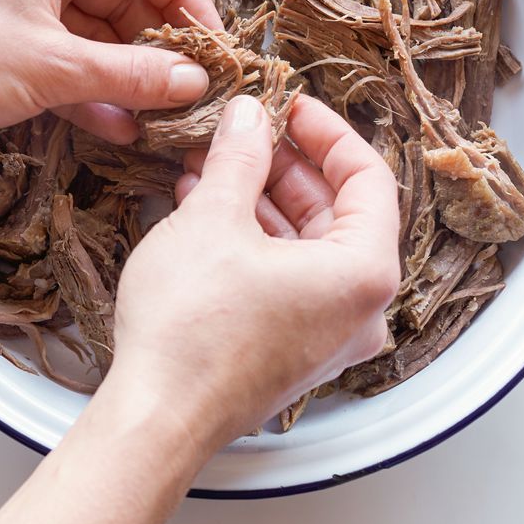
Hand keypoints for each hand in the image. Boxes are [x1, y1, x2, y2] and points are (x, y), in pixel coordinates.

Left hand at [0, 0, 222, 141]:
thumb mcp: (54, 67)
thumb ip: (131, 75)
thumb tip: (191, 81)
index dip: (190, 5)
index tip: (213, 52)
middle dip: (157, 49)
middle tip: (191, 95)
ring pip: (93, 32)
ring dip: (123, 76)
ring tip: (159, 121)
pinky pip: (60, 55)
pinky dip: (86, 88)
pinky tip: (114, 127)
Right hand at [104, 93, 401, 451]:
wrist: (156, 418)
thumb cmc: (193, 332)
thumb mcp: (213, 218)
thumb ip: (239, 157)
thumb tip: (248, 118)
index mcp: (364, 273)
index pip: (367, 177)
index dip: (326, 131)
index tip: (290, 106)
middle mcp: (358, 309)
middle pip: (335, 212)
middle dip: (282, 165)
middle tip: (243, 131)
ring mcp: (325, 336)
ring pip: (304, 245)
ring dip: (258, 199)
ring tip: (211, 163)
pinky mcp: (288, 351)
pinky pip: (283, 277)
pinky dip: (250, 240)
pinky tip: (204, 208)